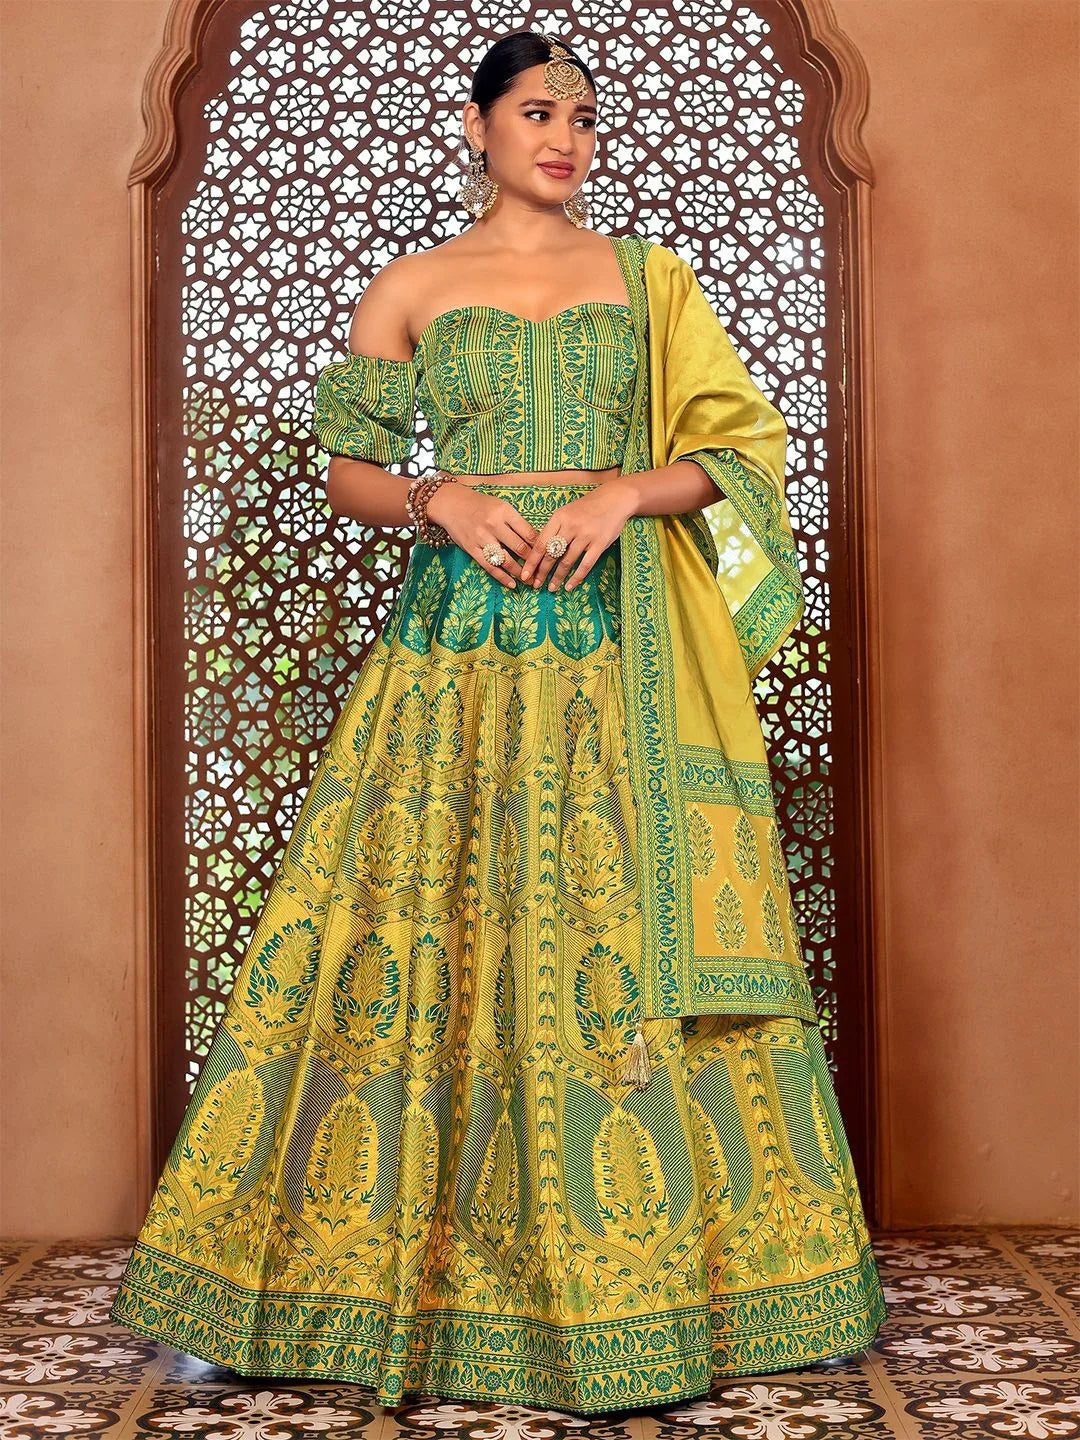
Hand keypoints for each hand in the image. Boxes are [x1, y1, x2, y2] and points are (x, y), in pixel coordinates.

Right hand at [426, 482, 538, 587]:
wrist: (451, 504)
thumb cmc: (480, 504)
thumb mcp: (501, 506)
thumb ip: (516, 522)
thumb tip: (535, 540)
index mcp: (505, 512)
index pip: (528, 532)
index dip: (540, 546)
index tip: (548, 555)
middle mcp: (494, 525)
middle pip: (520, 548)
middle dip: (533, 562)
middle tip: (542, 572)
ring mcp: (482, 538)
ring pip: (506, 560)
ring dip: (520, 573)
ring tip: (530, 581)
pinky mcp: (471, 549)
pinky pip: (489, 566)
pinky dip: (502, 577)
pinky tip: (512, 584)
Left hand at [520, 479, 637, 590]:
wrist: (614, 499)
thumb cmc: (587, 508)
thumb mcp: (566, 512)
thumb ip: (554, 529)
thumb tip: (539, 551)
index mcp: (559, 517)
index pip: (541, 543)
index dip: (532, 561)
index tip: (525, 575)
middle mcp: (571, 526)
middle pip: (551, 554)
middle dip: (541, 572)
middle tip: (535, 585)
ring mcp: (586, 535)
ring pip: (567, 561)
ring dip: (557, 577)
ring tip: (551, 588)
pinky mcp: (600, 543)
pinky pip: (585, 565)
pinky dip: (576, 578)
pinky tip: (569, 586)